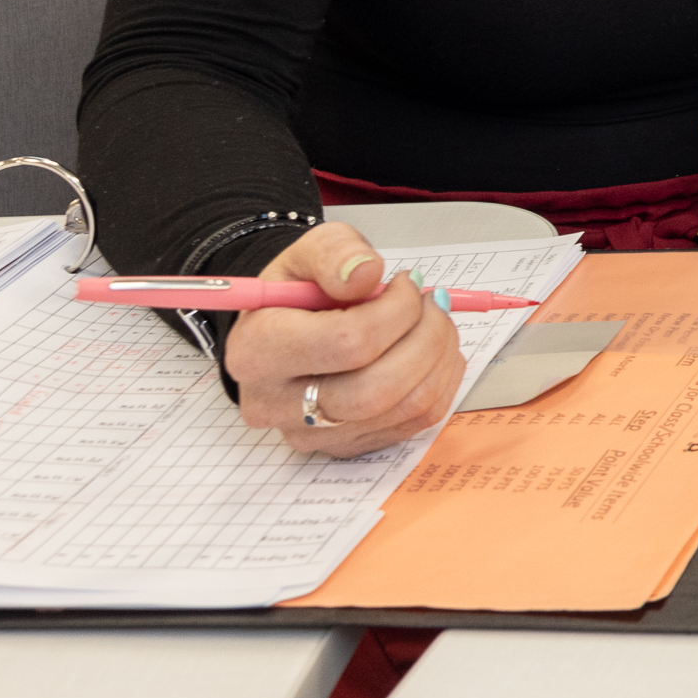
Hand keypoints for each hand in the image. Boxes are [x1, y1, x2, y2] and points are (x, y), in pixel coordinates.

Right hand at [217, 221, 466, 456]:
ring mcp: (308, 433)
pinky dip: (440, 382)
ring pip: (404, 409)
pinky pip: (414, 423)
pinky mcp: (342, 447)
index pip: (347, 343)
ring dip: (440, 358)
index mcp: (257, 350)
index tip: (408, 283)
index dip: (397, 309)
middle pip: (377, 389)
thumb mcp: (310, 251)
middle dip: (427, 338)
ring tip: (436, 322)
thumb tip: (366, 273)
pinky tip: (433, 351)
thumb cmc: (301, 290)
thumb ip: (336, 252)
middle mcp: (274, 403)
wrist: (288, 327)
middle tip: (433, 303)